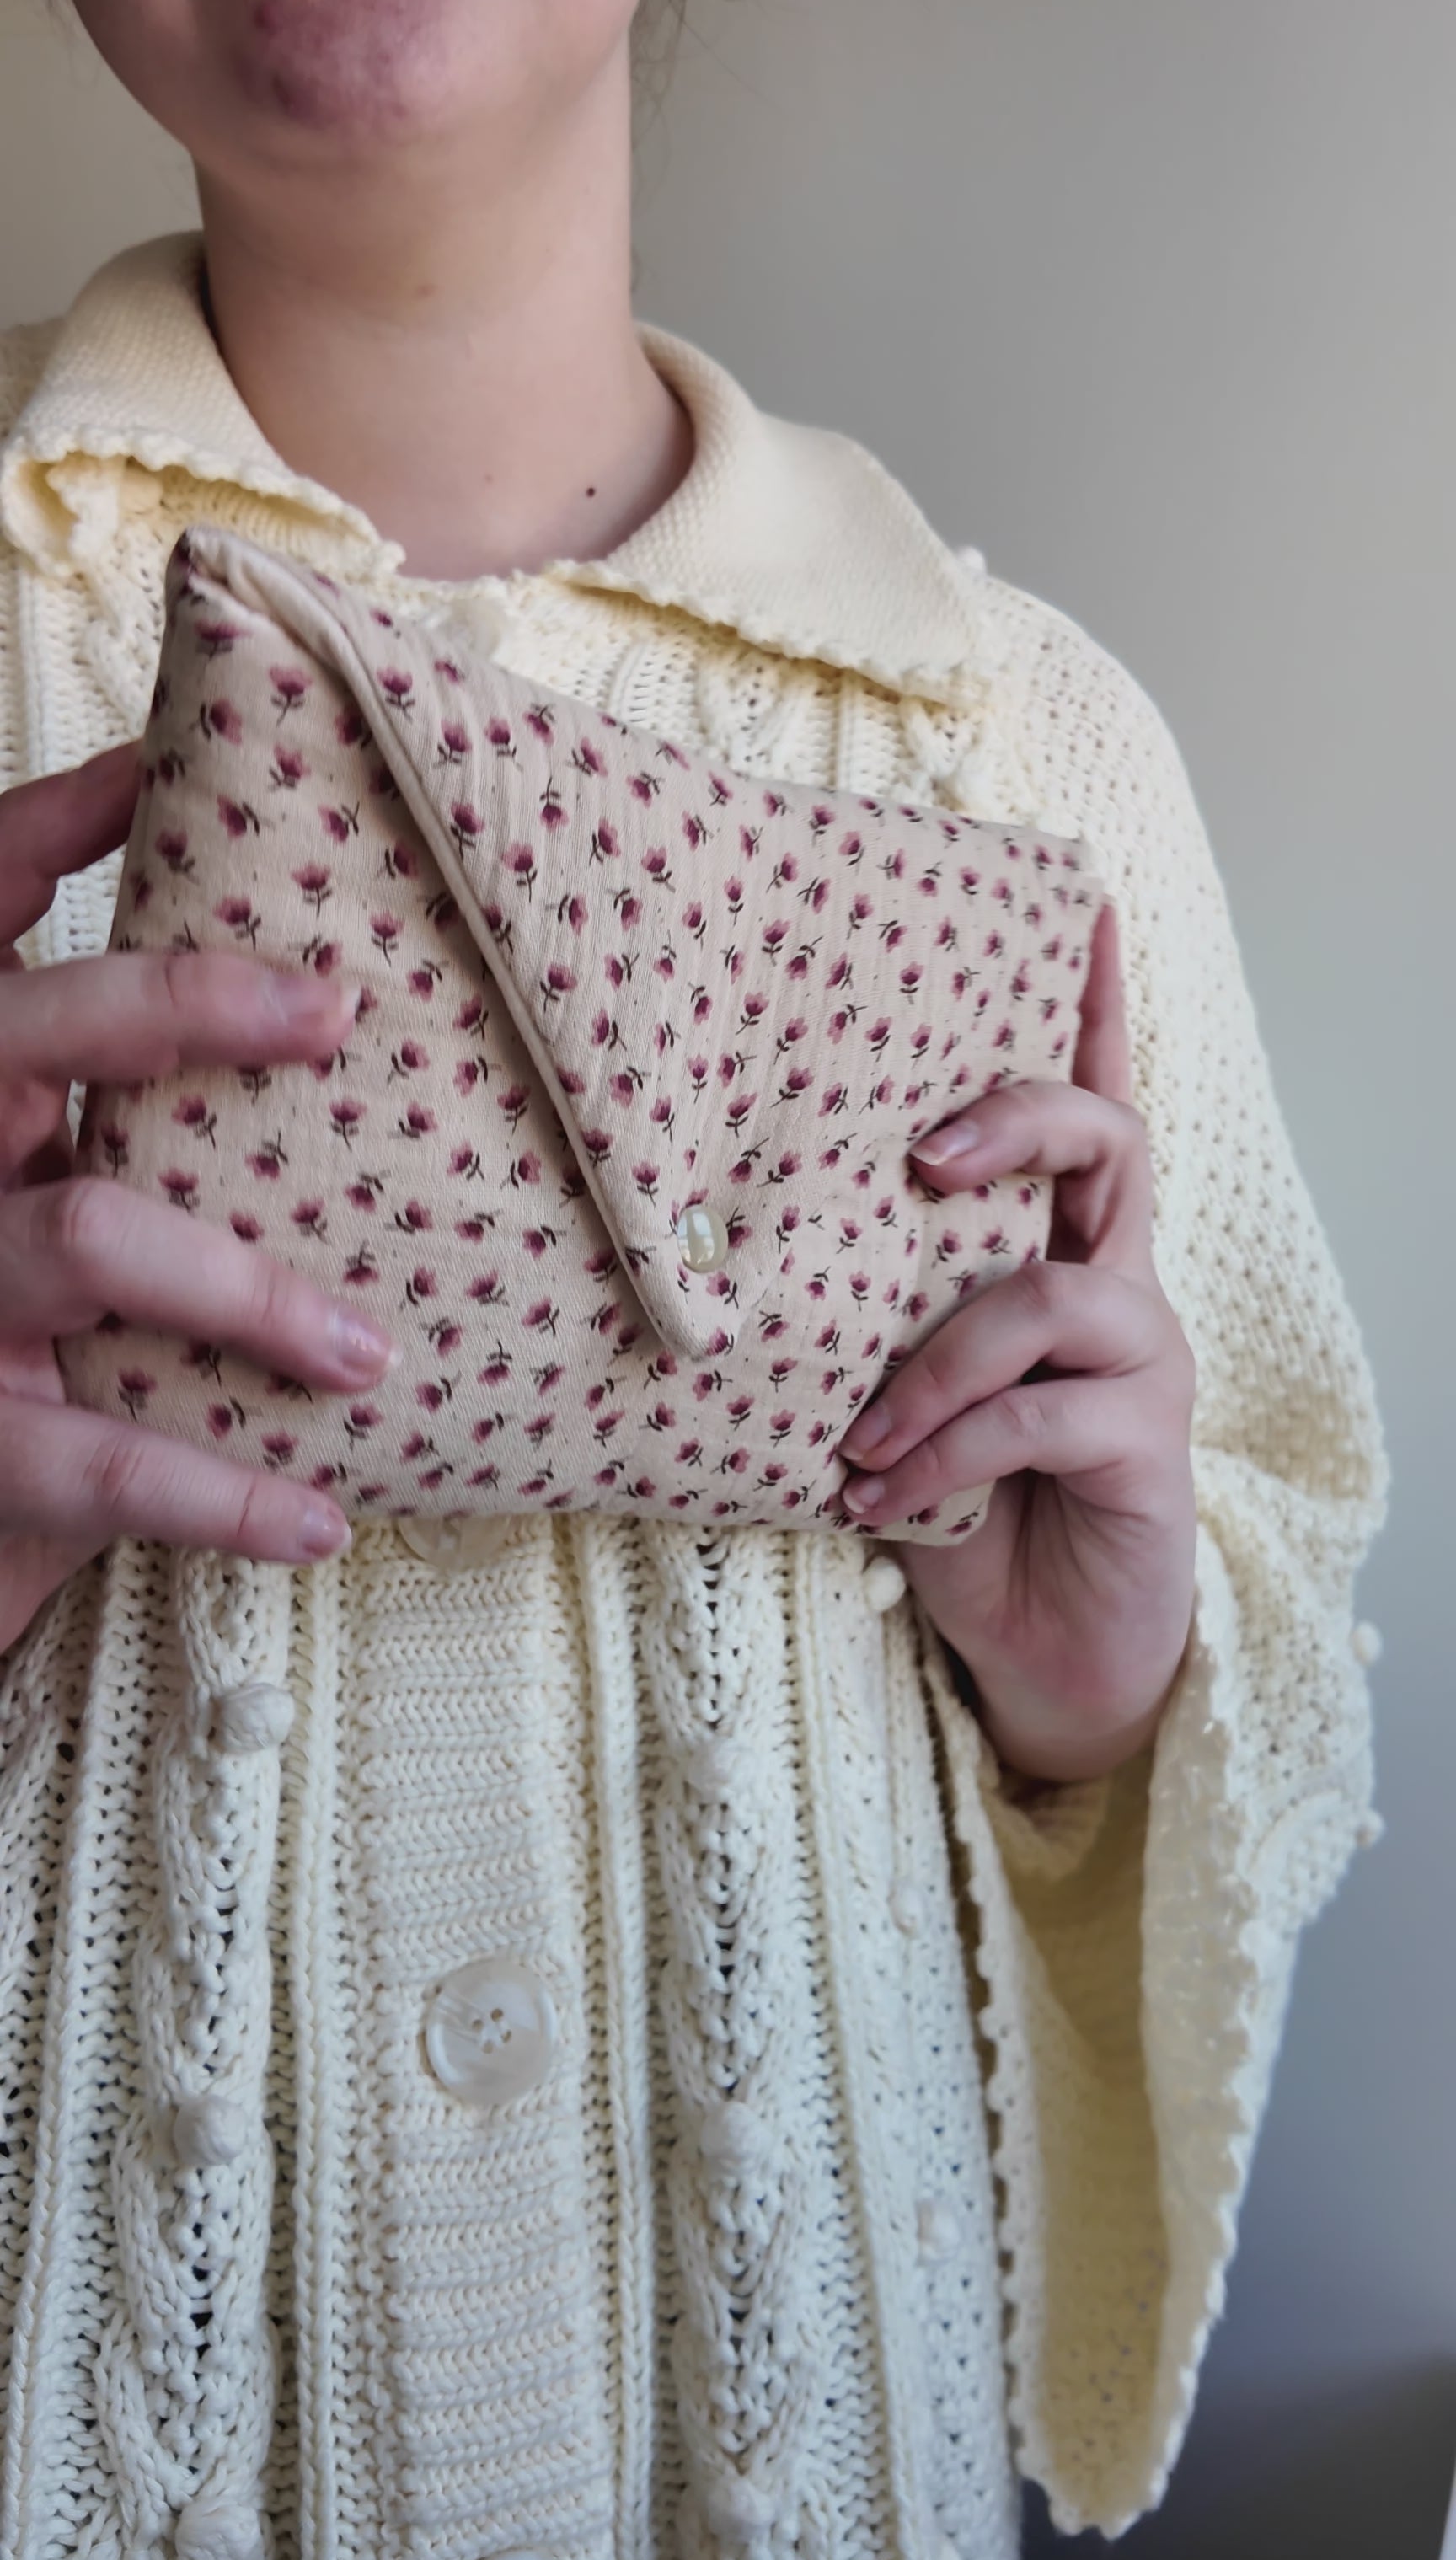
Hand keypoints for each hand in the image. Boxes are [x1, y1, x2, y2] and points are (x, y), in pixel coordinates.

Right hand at [0, 742, 399, 1654]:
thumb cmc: (22, 1344)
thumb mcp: (44, 1200)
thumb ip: (122, 1119)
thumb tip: (344, 1022)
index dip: (40, 830)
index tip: (152, 765)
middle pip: (16, 1033)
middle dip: (173, 1002)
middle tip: (335, 1010)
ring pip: (82, 1235)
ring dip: (249, 1290)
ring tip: (369, 1353)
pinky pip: (96, 1460)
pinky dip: (222, 1497)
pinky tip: (320, 1520)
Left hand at [837, 903, 1196, 1783]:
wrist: (1038, 1653)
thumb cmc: (957, 1504)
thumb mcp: (891, 1395)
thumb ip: (861, 1318)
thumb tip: (725, 1254)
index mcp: (1053, 1255)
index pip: (1087, 1113)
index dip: (1091, 1011)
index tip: (1083, 906)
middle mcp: (1113, 1288)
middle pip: (1108, 1145)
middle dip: (1021, 1118)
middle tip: (925, 1150)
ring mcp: (1141, 1366)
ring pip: (1053, 1297)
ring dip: (936, 1364)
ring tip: (860, 1439)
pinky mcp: (1148, 1451)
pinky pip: (1042, 1418)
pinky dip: (947, 1452)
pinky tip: (880, 1501)